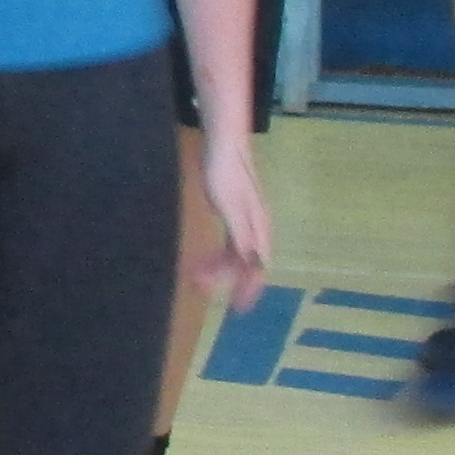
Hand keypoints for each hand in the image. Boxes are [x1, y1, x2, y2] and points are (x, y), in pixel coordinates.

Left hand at [193, 136, 272, 312]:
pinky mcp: (235, 214)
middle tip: (199, 286)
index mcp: (258, 229)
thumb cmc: (226, 173)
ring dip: (219, 268)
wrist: (224, 145)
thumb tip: (256, 265)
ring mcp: (247, 222)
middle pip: (246, 264)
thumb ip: (243, 235)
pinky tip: (205, 259)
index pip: (258, 267)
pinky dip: (218, 256)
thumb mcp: (231, 205)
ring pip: (236, 255)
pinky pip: (230, 245)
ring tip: (196, 274)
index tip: (238, 309)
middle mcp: (257, 229)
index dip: (250, 289)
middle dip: (226, 280)